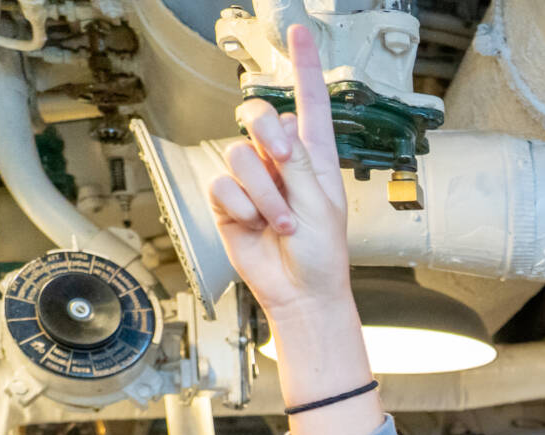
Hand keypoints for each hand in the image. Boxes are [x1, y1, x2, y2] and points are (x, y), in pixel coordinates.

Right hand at [207, 23, 351, 325]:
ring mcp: (253, 179)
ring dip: (265, 194)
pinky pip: (223, 184)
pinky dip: (242, 207)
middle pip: (260, 115)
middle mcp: (283, 162)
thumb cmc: (321, 255)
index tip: (300, 32)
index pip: (310, 104)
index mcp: (315, 158)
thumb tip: (281, 130)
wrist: (299, 292)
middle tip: (282, 161)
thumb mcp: (320, 206)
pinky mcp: (228, 200)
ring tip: (282, 223)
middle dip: (267, 133)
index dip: (305, 67)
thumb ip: (300, 165)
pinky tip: (256, 226)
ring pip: (241, 155)